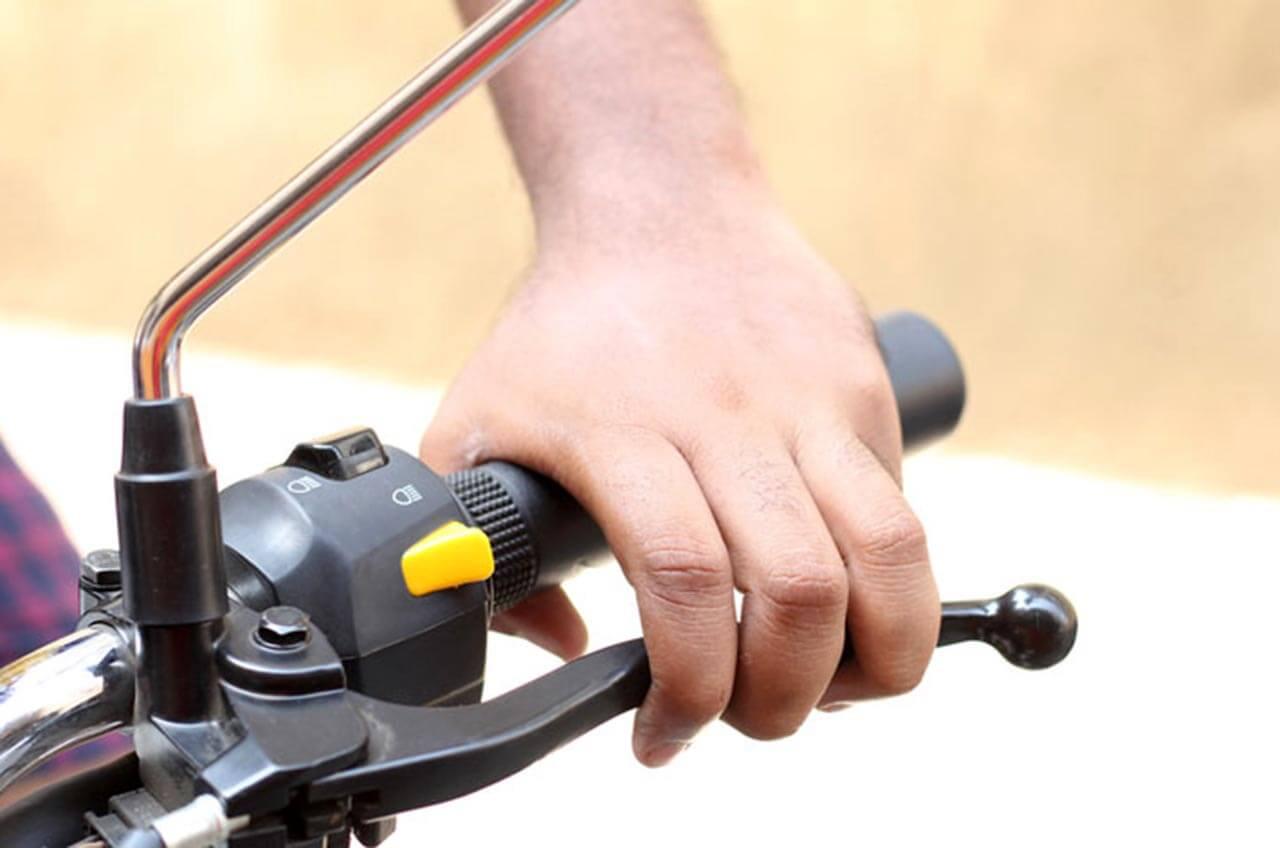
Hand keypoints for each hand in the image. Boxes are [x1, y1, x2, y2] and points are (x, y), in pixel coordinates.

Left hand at [420, 202, 938, 765]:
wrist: (659, 205)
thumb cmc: (564, 330)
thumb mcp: (480, 425)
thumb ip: (490, 548)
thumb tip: (563, 649)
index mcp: (621, 434)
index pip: (680, 585)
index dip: (689, 690)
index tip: (665, 733)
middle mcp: (723, 416)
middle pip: (799, 592)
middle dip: (785, 697)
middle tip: (754, 716)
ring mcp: (807, 399)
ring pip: (889, 557)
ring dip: (879, 657)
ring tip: (835, 684)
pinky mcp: (862, 388)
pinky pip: (901, 512)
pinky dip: (891, 587)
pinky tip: (847, 601)